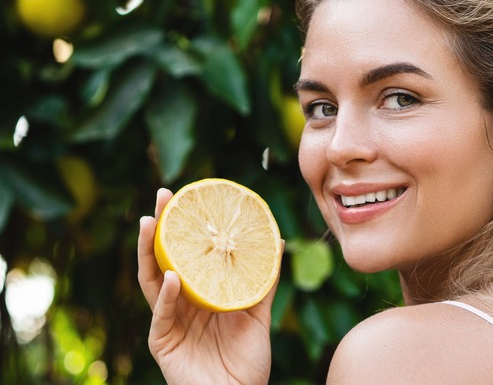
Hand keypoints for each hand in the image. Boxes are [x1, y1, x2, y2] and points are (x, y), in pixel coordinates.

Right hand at [138, 188, 280, 384]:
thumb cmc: (246, 362)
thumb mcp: (258, 314)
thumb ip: (264, 280)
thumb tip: (276, 240)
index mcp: (199, 295)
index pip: (186, 254)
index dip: (184, 227)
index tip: (187, 196)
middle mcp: (180, 303)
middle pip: (164, 258)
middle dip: (161, 227)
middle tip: (164, 197)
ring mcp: (168, 321)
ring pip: (152, 281)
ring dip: (149, 252)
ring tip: (152, 223)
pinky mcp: (162, 342)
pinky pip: (162, 315)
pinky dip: (166, 296)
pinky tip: (172, 276)